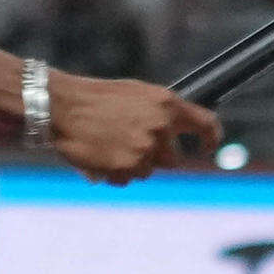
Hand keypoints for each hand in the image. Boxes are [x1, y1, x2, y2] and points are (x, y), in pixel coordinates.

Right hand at [47, 72, 220, 185]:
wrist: (61, 107)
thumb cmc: (95, 97)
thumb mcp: (136, 93)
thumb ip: (159, 111)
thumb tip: (174, 131)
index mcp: (166, 104)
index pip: (205, 124)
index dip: (212, 138)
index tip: (209, 146)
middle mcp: (160, 128)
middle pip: (173, 159)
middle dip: (156, 157)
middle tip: (133, 145)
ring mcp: (144, 150)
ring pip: (147, 171)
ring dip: (132, 164)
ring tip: (109, 145)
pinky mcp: (126, 167)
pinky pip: (127, 180)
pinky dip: (116, 173)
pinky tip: (100, 155)